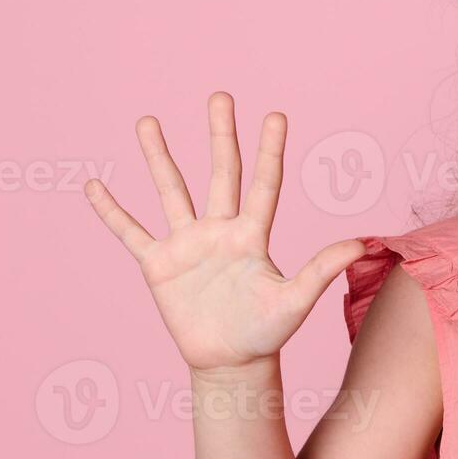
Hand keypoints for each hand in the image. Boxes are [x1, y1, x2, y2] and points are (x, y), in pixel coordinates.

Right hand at [84, 92, 367, 373]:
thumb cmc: (267, 333)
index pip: (264, 183)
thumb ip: (322, 269)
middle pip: (221, 173)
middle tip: (220, 95)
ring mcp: (188, 244)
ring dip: (158, 157)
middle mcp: (220, 230)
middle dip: (221, 134)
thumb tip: (363, 244)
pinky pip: (130, 233)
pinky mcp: (159, 265)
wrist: (231, 363)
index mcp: (253, 235)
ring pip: (171, 191)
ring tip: (147, 121)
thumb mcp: (296, 300)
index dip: (270, 150)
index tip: (276, 115)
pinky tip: (95, 186)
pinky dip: (112, 212)